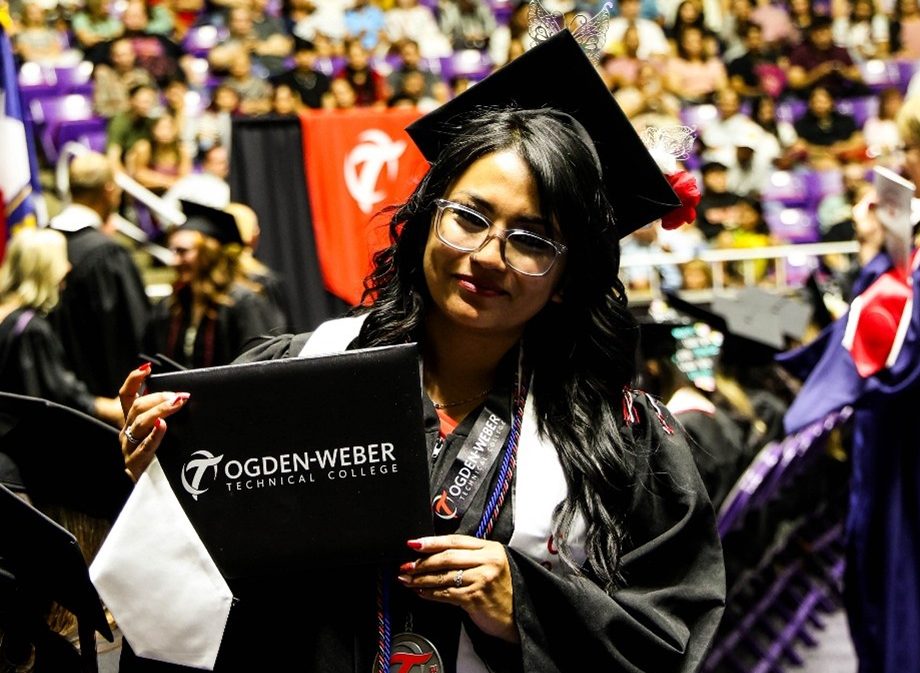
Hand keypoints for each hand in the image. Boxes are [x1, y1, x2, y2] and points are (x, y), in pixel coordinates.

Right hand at [118, 364, 190, 481]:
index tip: (147, 367)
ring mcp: (128, 449)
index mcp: (132, 422)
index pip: (126, 396)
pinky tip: (163, 426)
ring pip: (139, 424)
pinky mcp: (135, 465)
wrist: (154, 494)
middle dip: (157, 398)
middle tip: (179, 395)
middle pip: (137, 408)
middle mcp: (127, 433)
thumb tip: (188, 397)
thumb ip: (169, 417)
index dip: (134, 380)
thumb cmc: (163, 459)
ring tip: (175, 403)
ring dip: (159, 411)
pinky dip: (154, 436)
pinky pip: (143, 448)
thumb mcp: (164, 434)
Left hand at [398, 535, 518, 642]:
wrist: (517, 616)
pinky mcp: (475, 598)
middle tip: (406, 566)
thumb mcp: (490, 565)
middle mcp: (488, 561)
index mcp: (491, 548)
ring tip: (407, 580)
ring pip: (444, 576)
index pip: (455, 540)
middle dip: (422, 562)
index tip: (414, 543)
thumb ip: (469, 556)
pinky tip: (421, 592)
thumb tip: (434, 554)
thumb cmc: (500, 591)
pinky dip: (430, 594)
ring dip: (421, 579)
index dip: (432, 542)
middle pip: (447, 557)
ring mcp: (482, 579)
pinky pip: (446, 593)